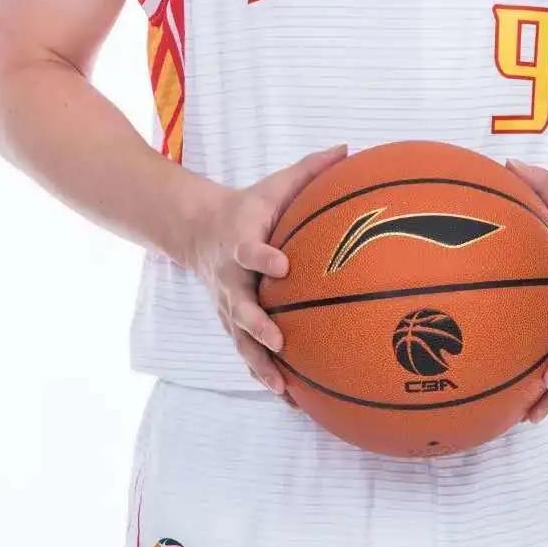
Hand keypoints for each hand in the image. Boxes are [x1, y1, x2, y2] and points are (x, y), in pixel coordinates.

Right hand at [179, 142, 349, 402]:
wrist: (198, 231)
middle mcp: (231, 279)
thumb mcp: (275, 184)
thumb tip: (349, 148)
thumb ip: (311, 169)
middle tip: (279, 338)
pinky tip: (290, 398)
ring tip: (282, 388)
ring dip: (260, 364)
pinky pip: (247, 353)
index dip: (262, 258)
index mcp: (241, 242)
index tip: (283, 266)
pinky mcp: (231, 324)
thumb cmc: (249, 206)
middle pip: (240, 306)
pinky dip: (264, 375)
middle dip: (258, 324)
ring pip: (241, 340)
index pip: (249, 251)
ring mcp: (228, 306)